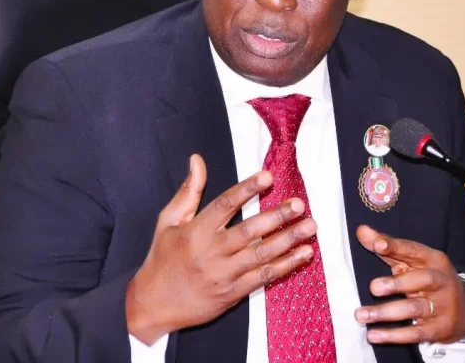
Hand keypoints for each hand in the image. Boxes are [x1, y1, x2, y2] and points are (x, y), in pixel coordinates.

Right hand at [126, 154, 316, 344]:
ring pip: (261, 254)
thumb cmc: (162, 258)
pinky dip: (286, 265)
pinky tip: (303, 254)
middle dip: (277, 216)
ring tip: (310, 227)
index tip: (267, 177)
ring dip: (288, 240)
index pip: (225, 205)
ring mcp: (224, 274)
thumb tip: (197, 160)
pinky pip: (264, 277)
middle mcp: (211, 252)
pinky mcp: (234, 293)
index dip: (247, 189)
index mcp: (194, 231)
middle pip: (249, 231)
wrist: (153, 305)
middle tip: (299, 204)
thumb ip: (188, 191)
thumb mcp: (168, 221)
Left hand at [355, 225, 464, 344]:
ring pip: (414, 309)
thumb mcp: (411, 261)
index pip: (413, 251)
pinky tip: (374, 335)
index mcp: (434, 260)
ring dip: (386, 312)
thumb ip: (385, 247)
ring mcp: (443, 307)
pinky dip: (394, 335)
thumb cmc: (427, 278)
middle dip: (396, 283)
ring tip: (361, 315)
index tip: (377, 244)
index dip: (395, 247)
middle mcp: (441, 282)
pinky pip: (416, 333)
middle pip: (420, 280)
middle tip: (372, 287)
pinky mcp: (440, 329)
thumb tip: (360, 230)